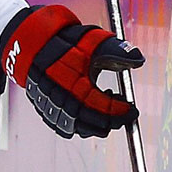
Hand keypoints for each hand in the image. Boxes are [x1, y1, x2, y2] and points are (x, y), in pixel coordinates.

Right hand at [0, 4, 143, 138]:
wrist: (32, 46)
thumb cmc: (63, 43)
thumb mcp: (93, 42)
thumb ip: (117, 50)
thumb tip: (138, 60)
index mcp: (76, 86)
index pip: (105, 108)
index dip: (122, 111)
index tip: (132, 108)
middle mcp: (63, 101)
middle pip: (94, 124)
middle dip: (112, 120)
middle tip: (122, 110)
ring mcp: (52, 107)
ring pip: (80, 129)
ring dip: (97, 124)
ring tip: (105, 108)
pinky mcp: (46, 110)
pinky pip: (65, 127)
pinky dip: (80, 126)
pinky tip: (88, 112)